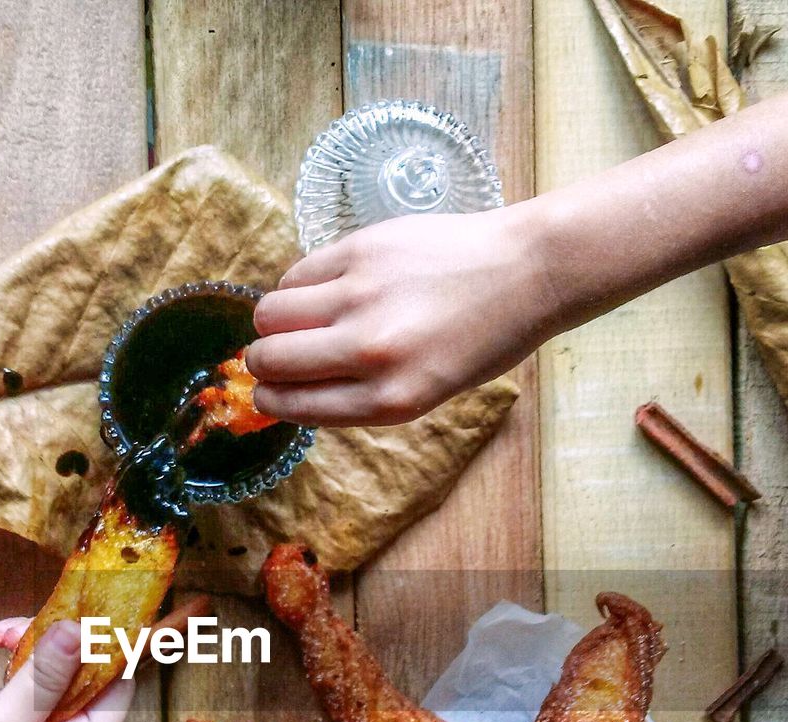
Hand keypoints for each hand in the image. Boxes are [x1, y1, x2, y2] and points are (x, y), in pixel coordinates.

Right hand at [0, 619, 133, 721]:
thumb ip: (43, 678)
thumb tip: (78, 630)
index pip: (117, 689)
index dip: (107, 651)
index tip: (87, 614)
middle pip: (89, 670)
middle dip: (62, 640)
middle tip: (28, 622)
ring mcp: (50, 720)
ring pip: (61, 664)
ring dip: (35, 640)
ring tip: (0, 632)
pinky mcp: (26, 708)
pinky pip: (37, 669)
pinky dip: (19, 650)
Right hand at [247, 204, 557, 426]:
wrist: (526, 272)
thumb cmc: (481, 340)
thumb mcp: (423, 392)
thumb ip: (360, 395)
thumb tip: (294, 387)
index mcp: (388, 400)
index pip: (292, 404)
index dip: (269, 398)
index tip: (267, 390)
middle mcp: (369, 352)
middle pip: (269, 358)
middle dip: (261, 362)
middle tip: (273, 354)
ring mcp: (362, 296)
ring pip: (270, 312)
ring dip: (272, 322)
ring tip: (296, 319)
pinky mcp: (361, 250)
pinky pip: (298, 273)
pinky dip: (297, 286)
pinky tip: (320, 289)